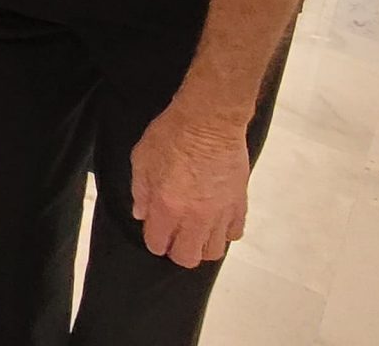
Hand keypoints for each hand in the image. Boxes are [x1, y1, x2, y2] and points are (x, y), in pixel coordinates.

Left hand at [129, 103, 254, 268]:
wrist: (210, 120)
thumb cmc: (173, 134)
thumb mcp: (142, 159)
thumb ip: (140, 190)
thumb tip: (142, 212)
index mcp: (167, 207)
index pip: (158, 244)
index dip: (154, 240)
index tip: (156, 231)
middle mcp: (194, 217)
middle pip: (187, 257)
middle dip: (178, 251)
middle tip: (176, 236)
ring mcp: (219, 213)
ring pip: (213, 251)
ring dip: (202, 245)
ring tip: (197, 231)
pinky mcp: (238, 203)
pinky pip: (234, 233)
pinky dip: (225, 232)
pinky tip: (217, 220)